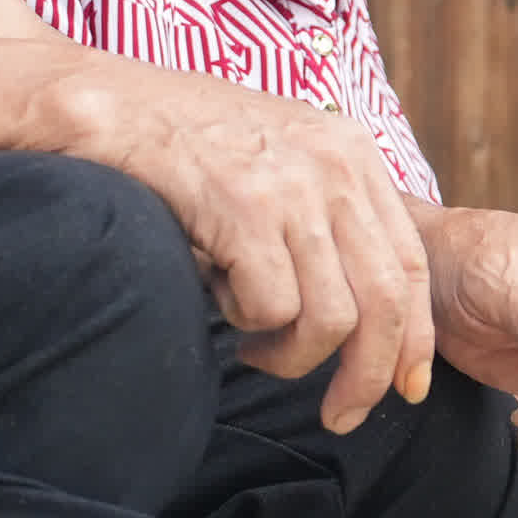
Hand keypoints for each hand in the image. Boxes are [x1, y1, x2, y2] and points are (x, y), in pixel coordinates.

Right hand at [61, 63, 434, 431]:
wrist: (103, 102)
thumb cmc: (179, 140)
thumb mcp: (277, 158)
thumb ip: (321, 214)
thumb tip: (355, 310)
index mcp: (352, 154)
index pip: (412, 263)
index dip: (414, 336)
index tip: (405, 386)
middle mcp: (335, 167)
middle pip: (387, 302)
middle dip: (367, 375)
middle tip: (339, 415)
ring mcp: (293, 187)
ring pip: (331, 319)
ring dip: (290, 355)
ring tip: (251, 345)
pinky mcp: (245, 209)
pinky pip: (271, 308)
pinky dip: (243, 321)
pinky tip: (215, 296)